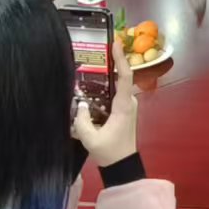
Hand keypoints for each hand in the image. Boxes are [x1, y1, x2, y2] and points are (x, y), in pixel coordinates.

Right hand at [71, 49, 139, 166]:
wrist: (122, 165)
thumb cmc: (110, 152)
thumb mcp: (91, 139)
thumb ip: (82, 121)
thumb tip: (80, 105)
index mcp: (123, 105)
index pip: (125, 76)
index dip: (120, 58)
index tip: (115, 42)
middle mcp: (128, 101)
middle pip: (120, 76)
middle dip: (110, 62)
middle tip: (97, 50)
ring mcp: (126, 105)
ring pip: (116, 85)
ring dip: (105, 75)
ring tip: (90, 65)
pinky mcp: (122, 110)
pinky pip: (113, 93)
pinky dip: (104, 87)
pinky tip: (90, 85)